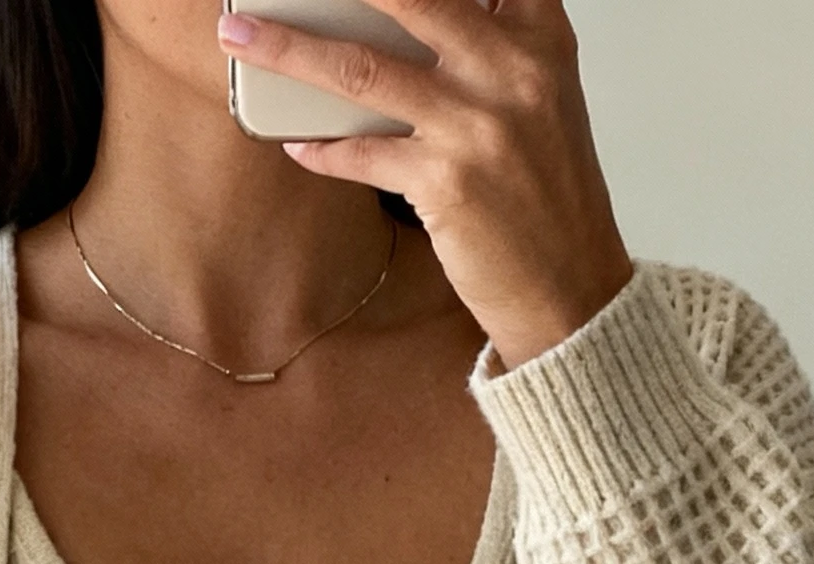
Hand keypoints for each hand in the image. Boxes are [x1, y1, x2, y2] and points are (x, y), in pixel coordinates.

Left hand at [216, 0, 634, 370]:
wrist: (570, 286)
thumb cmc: (547, 192)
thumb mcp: (539, 96)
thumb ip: (490, 45)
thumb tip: (402, 19)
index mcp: (538, 35)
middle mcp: (511, 69)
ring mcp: (476, 126)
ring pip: (362, 70)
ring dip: (290, 50)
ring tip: (242, 35)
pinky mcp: (445, 184)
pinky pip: (362, 154)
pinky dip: (323, 148)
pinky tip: (296, 142)